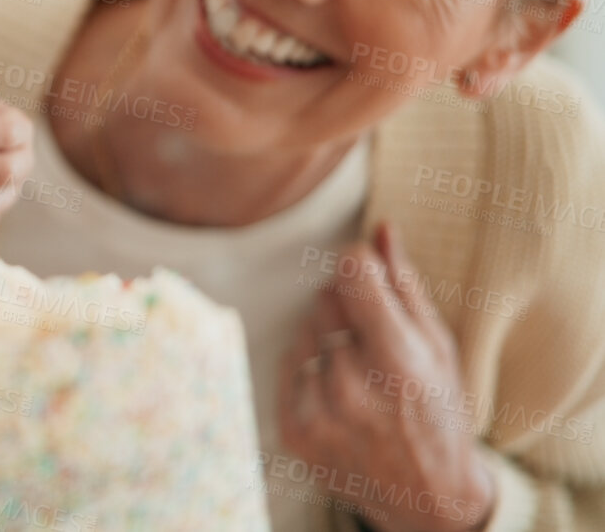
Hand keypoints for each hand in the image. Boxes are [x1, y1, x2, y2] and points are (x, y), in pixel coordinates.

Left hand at [277, 222, 495, 531]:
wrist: (426, 496)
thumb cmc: (439, 413)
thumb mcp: (439, 348)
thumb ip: (405, 286)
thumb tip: (381, 228)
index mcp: (396, 360)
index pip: (350, 272)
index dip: (360, 264)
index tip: (370, 275)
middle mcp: (351, 384)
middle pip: (323, 296)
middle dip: (347, 304)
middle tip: (375, 337)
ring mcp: (316, 409)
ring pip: (303, 327)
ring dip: (325, 336)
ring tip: (360, 368)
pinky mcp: (292, 428)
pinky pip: (286, 363)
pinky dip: (308, 367)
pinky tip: (338, 389)